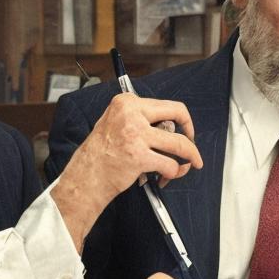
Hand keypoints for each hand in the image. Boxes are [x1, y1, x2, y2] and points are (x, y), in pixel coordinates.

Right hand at [52, 93, 203, 250]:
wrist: (85, 176)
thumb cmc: (100, 153)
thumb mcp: (115, 121)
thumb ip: (139, 118)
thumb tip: (168, 125)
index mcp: (127, 102)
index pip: (166, 104)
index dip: (180, 118)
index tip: (183, 128)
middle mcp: (131, 114)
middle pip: (178, 114)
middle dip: (191, 131)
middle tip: (192, 143)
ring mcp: (136, 135)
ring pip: (179, 143)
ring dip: (190, 156)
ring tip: (191, 163)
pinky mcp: (139, 157)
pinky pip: (170, 164)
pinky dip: (173, 172)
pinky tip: (167, 176)